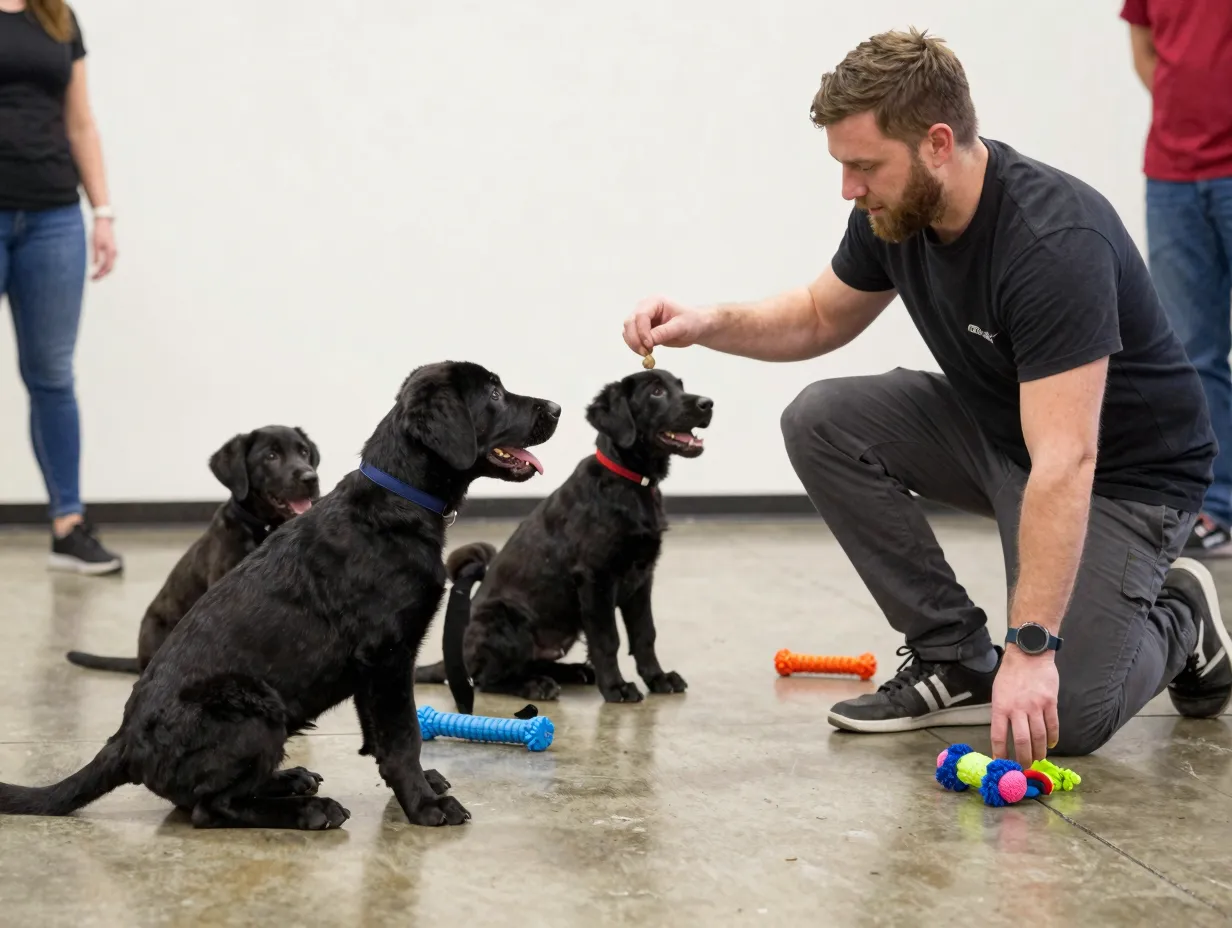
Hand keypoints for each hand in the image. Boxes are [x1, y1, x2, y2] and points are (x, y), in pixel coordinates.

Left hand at [91, 217, 116, 280]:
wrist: (104, 223)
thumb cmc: (99, 232)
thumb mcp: (95, 244)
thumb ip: (96, 255)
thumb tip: (95, 265)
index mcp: (111, 253)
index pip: (106, 268)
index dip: (100, 274)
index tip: (93, 278)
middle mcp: (114, 254)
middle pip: (109, 268)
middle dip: (101, 275)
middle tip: (93, 279)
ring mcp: (114, 252)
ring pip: (109, 265)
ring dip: (102, 271)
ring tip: (95, 275)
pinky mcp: (111, 250)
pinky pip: (109, 261)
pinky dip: (104, 266)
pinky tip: (98, 268)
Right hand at [622, 296, 708, 356]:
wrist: (696, 327)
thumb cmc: (692, 322)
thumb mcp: (681, 326)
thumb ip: (664, 332)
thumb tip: (649, 341)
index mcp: (655, 302)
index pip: (641, 315)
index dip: (642, 331)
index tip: (649, 344)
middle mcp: (646, 308)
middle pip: (630, 322)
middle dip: (635, 339)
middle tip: (645, 352)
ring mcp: (643, 319)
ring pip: (628, 331)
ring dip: (634, 344)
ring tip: (648, 353)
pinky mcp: (643, 330)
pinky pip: (632, 338)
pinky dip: (636, 346)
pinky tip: (647, 352)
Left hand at [990, 646, 1059, 764]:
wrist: (1029, 654)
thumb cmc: (1010, 674)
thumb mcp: (998, 692)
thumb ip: (1002, 712)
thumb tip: (1004, 735)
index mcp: (1001, 706)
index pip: (998, 736)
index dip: (1000, 753)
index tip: (1002, 764)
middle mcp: (1018, 708)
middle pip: (1021, 741)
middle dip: (1023, 758)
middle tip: (1025, 767)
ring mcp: (1035, 705)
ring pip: (1039, 736)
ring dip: (1039, 751)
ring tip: (1039, 759)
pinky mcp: (1050, 702)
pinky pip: (1052, 725)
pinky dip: (1052, 738)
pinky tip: (1051, 745)